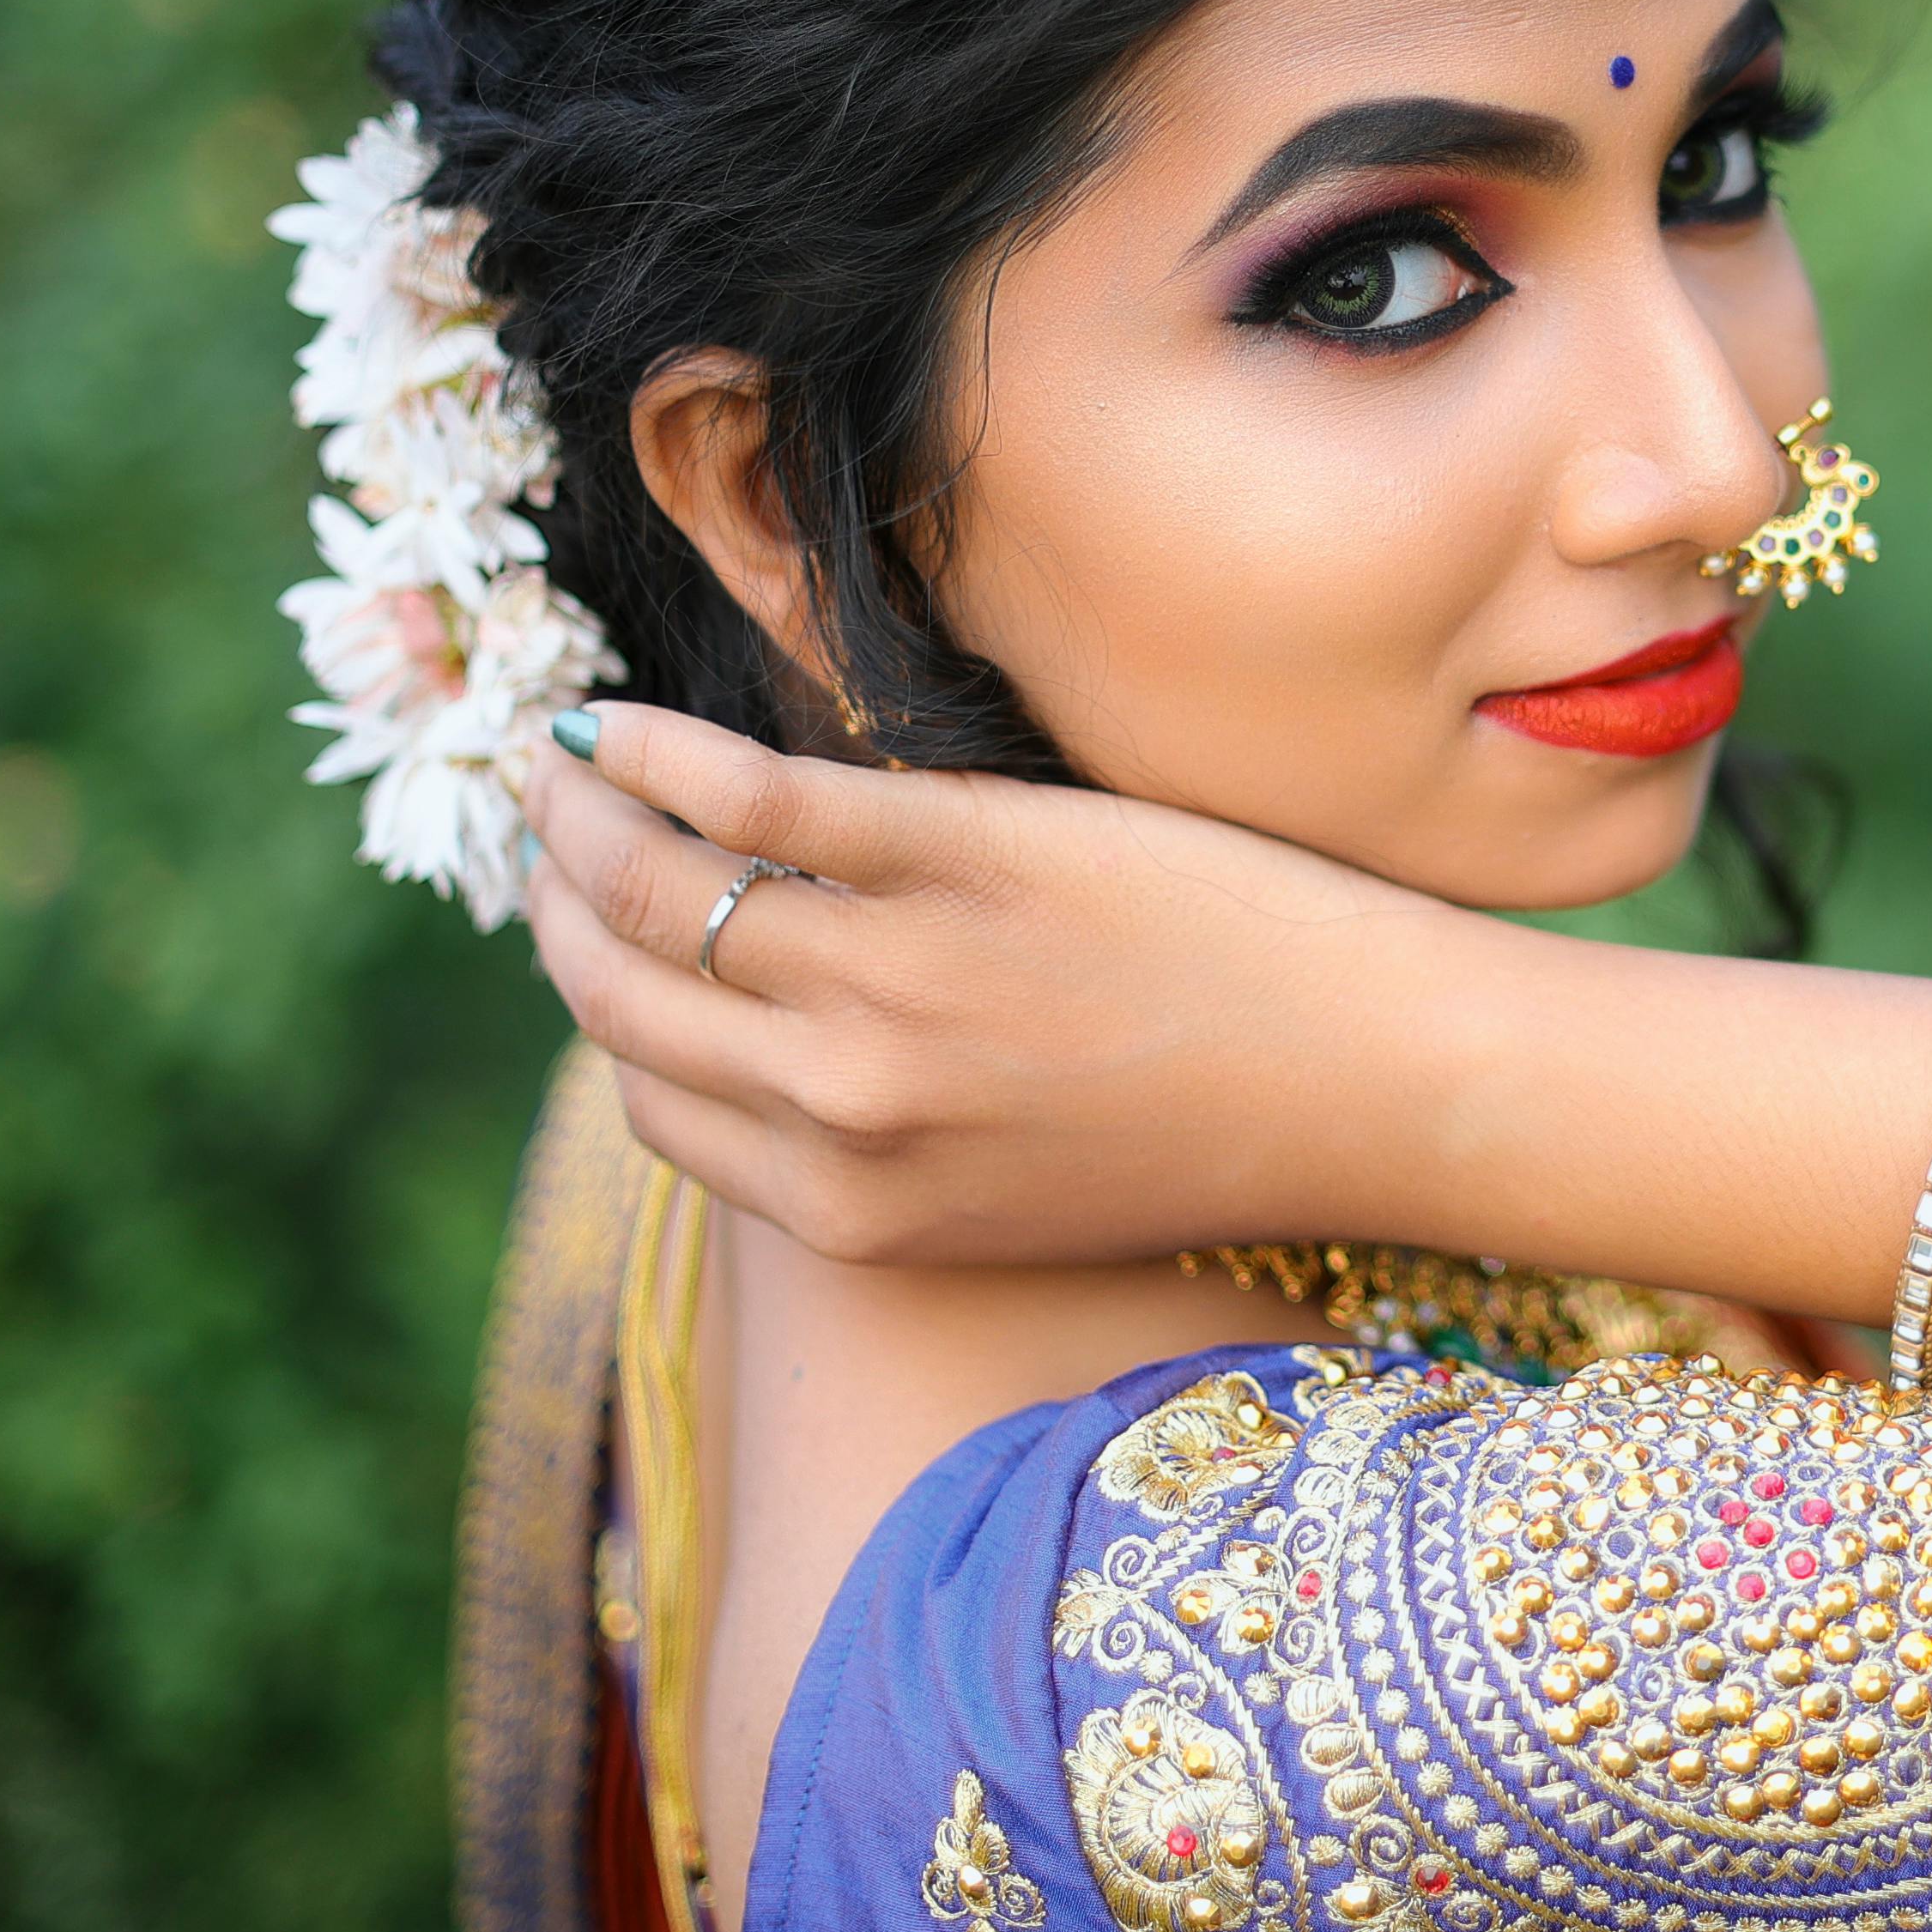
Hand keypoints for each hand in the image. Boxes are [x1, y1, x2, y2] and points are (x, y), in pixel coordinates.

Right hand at [521, 703, 1489, 1262]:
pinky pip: (758, 801)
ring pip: (660, 892)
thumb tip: (781, 1048)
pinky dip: (659, 755)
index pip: (653, 1102)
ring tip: (564, 765)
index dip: (610, 1013)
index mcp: (854, 1210)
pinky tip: (618, 721)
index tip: (589, 944)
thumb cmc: (1219, 1126)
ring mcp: (901, 983)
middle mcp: (849, 1110)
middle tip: (546, 838)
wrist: (1384, 1086)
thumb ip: (885, 1143)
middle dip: (560, 910)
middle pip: (626, 996)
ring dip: (580, 818)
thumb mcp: (1011, 1193)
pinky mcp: (972, 862)